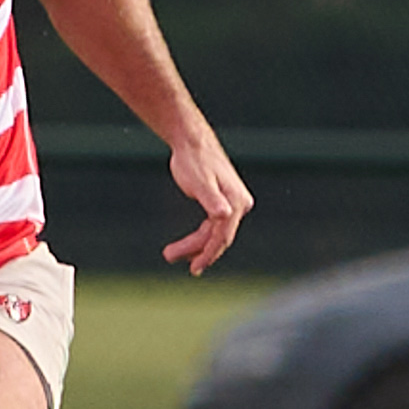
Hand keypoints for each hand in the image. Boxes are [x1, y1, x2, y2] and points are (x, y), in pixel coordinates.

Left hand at [162, 132, 253, 274]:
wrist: (192, 141)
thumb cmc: (194, 160)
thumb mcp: (199, 182)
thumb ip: (212, 199)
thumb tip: (225, 214)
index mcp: (236, 202)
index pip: (222, 236)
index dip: (208, 254)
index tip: (194, 267)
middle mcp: (239, 204)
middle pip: (218, 237)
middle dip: (196, 251)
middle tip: (170, 257)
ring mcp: (232, 203)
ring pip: (213, 233)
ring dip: (194, 245)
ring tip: (171, 254)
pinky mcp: (223, 202)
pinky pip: (211, 226)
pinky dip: (199, 236)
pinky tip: (187, 245)